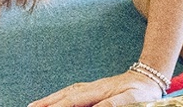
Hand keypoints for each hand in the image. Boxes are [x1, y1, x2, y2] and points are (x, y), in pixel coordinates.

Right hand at [28, 71, 163, 106]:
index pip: (73, 101)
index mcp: (99, 90)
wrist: (148, 78)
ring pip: (66, 93)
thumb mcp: (132, 100)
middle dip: (47, 103)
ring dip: (49, 100)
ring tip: (34, 106)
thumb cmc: (142, 92)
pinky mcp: (93, 89)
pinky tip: (52, 101)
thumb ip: (112, 104)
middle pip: (65, 96)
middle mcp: (91, 87)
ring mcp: (91, 87)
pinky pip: (71, 92)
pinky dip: (59, 96)